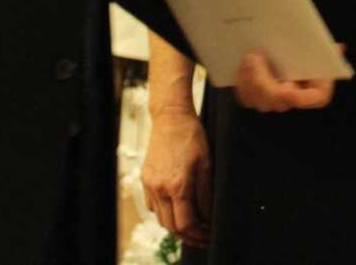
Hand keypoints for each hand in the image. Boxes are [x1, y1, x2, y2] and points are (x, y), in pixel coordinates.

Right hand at [141, 107, 212, 247]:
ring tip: (193, 226)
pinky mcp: (145, 180)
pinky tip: (178, 209)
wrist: (170, 118)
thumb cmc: (192, 137)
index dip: (199, 234)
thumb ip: (206, 193)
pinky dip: (165, 213)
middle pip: (171, 226)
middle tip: (204, 236)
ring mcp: (150, 185)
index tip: (210, 234)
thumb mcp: (207, 163)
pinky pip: (153, 206)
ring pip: (161, 219)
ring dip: (176, 226)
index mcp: (177, 185)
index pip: (185, 223)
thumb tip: (209, 216)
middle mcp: (159, 188)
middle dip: (189, 235)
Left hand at [233, 50, 336, 112]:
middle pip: (278, 102)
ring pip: (259, 101)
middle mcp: (294, 101)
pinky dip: (242, 82)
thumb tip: (338, 49)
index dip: (300, 98)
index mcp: (317, 91)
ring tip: (249, 58)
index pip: (314, 99)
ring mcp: (273, 102)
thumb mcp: (319, 49)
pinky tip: (242, 65)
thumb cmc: (307, 53)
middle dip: (265, 82)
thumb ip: (327, 51)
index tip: (287, 89)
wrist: (288, 52)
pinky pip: (246, 97)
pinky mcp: (256, 97)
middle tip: (257, 59)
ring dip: (250, 80)